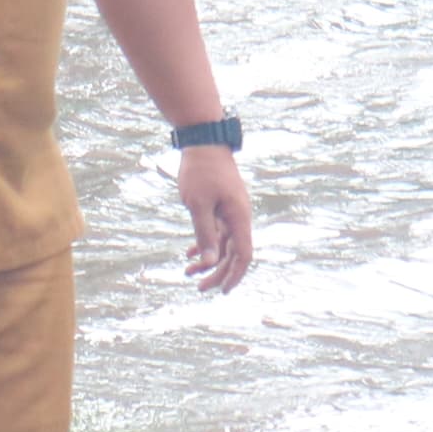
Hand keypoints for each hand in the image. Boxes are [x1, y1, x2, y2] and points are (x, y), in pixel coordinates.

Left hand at [177, 146, 253, 292]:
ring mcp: (231, 211)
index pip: (243, 255)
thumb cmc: (200, 171)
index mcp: (239, 217)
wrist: (203, 141)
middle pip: (233, 253)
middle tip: (198, 287)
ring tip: (188, 272)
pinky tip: (190, 253)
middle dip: (217, 273)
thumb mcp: (198, 205)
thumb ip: (205, 234)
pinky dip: (206, 243)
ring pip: (224, 244)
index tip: (222, 291)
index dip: (235, 275)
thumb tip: (210, 263)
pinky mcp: (222, 205)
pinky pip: (218, 231)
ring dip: (209, 260)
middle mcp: (239, 216)